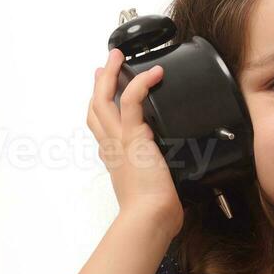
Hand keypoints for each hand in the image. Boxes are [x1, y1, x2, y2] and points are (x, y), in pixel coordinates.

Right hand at [87, 48, 183, 239]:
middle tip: (106, 64)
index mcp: (116, 159)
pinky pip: (132, 101)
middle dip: (99, 83)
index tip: (105, 92)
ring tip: (118, 56)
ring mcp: (120, 141)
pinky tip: (154, 72)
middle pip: (95, 108)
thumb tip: (178, 182)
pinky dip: (141, 82)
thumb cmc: (153, 212)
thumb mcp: (154, 189)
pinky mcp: (133, 137)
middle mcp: (112, 147)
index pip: (102, 127)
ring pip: (104, 99)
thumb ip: (160, 178)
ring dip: (111, 74)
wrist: (149, 218)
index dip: (101, 106)